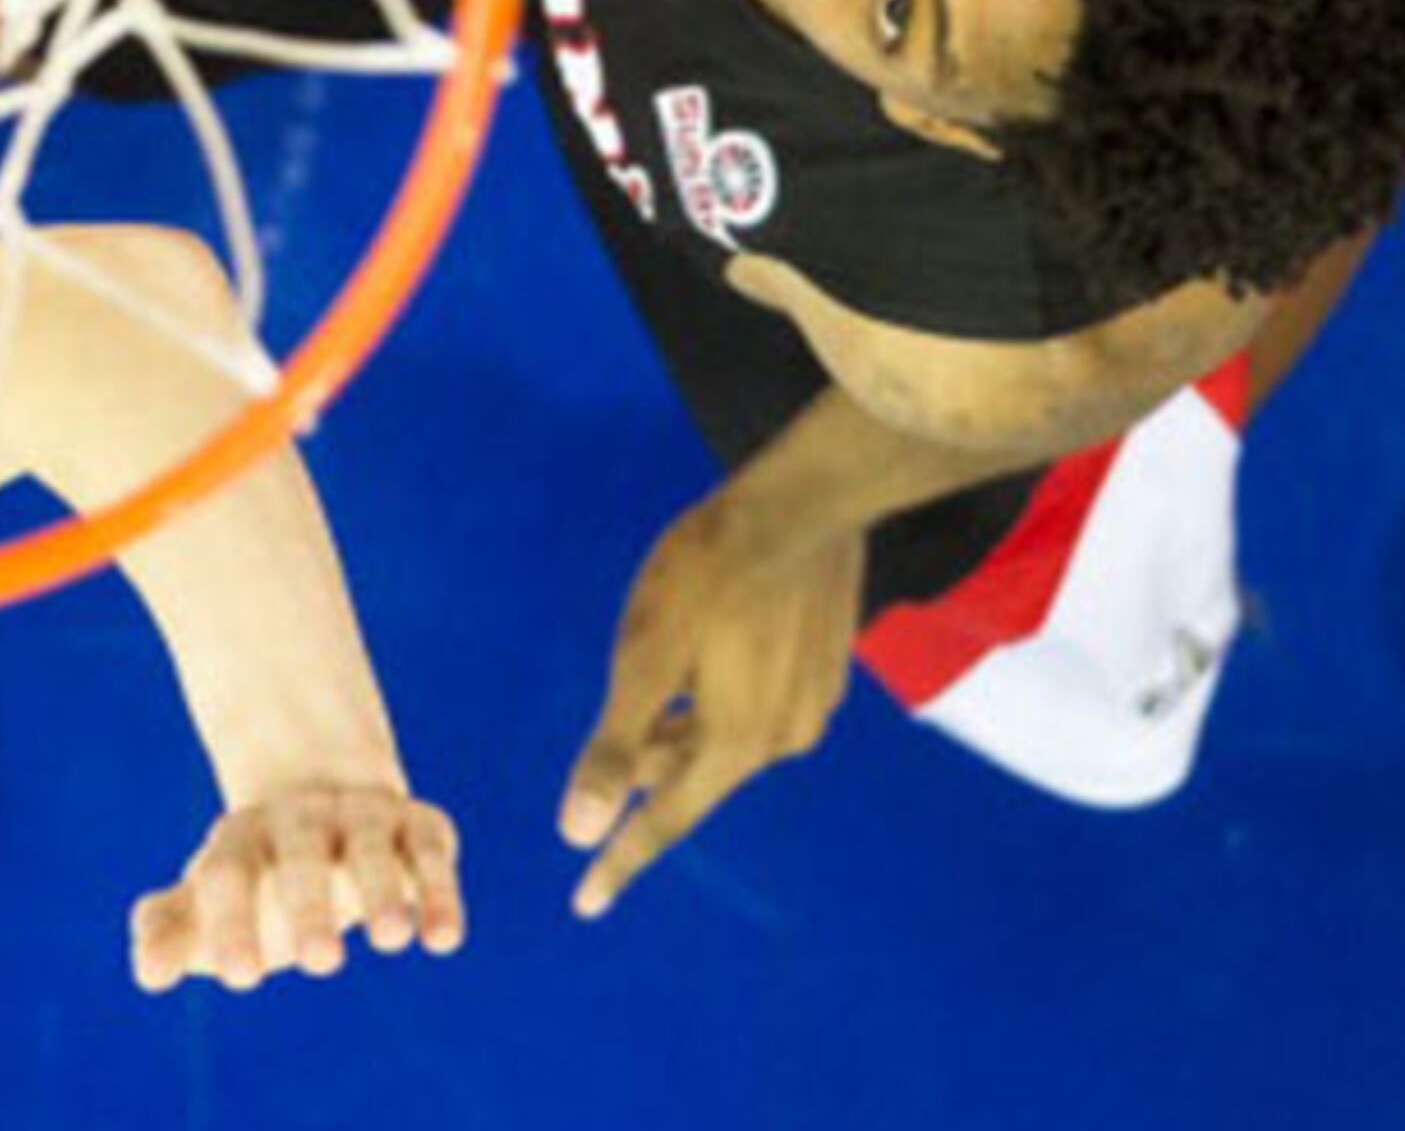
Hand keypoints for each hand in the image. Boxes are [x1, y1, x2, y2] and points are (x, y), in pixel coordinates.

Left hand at [129, 783, 464, 991]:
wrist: (329, 810)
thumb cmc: (259, 879)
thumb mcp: (210, 901)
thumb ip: (171, 932)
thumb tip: (149, 974)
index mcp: (240, 839)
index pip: (228, 876)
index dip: (230, 923)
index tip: (240, 978)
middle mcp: (300, 819)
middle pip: (300, 854)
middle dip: (308, 904)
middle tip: (319, 965)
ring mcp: (362, 817)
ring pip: (370, 847)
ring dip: (380, 890)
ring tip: (387, 942)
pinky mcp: (419, 826)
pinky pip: (430, 852)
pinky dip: (438, 891)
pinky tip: (442, 939)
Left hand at [557, 489, 860, 918]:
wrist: (805, 501)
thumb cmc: (710, 570)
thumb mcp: (643, 656)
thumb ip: (611, 748)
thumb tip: (577, 832)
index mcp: (737, 742)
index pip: (665, 820)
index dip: (619, 859)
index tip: (584, 904)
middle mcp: (784, 737)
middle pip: (695, 773)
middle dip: (645, 772)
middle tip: (603, 774)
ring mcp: (813, 704)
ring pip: (727, 737)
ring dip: (682, 732)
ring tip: (649, 710)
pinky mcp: (827, 669)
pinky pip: (759, 706)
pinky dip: (720, 702)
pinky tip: (709, 665)